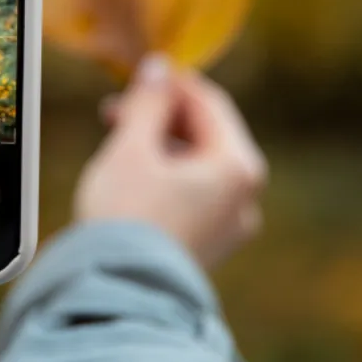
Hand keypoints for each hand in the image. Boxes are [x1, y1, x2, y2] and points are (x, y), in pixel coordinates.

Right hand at [76, 55, 267, 266]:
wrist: (120, 293)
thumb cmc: (128, 217)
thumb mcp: (133, 147)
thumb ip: (149, 101)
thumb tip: (159, 68)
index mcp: (238, 166)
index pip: (210, 104)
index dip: (172, 84)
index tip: (137, 77)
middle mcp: (246, 197)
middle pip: (207, 136)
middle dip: (162, 118)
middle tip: (116, 112)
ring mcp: (231, 226)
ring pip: (199, 167)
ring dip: (161, 147)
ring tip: (119, 144)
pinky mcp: (210, 246)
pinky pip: (194, 196)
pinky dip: (167, 178)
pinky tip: (133, 178)